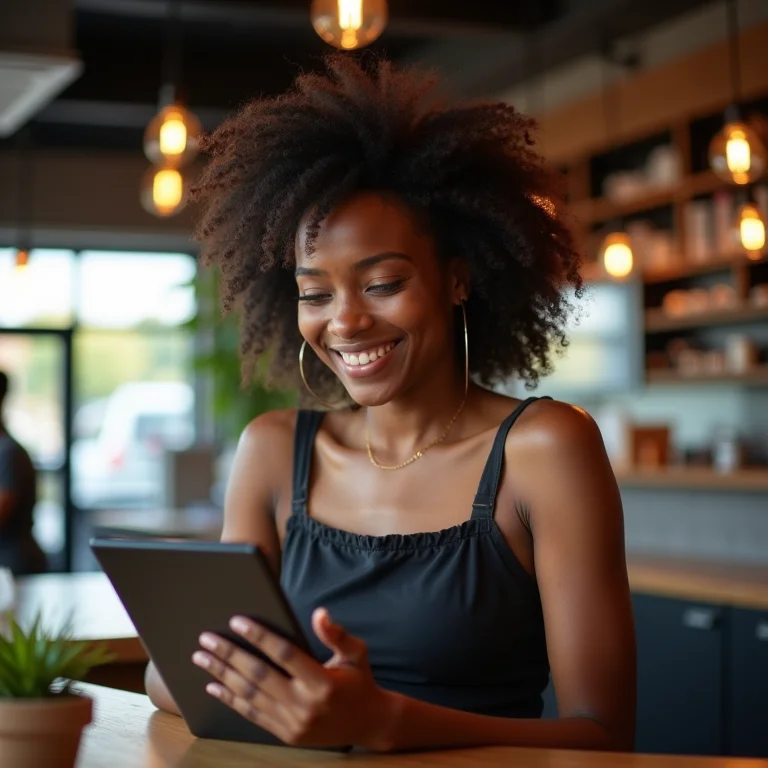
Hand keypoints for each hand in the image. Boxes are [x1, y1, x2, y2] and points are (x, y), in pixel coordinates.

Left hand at [191, 608, 394, 749]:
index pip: (284, 654)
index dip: (259, 636)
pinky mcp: (286, 734)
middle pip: (258, 674)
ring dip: (222, 675)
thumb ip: (336, 634)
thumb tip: (319, 613)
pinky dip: (230, 699)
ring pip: (250, 695)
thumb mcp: (356, 653)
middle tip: (206, 638)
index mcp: (323, 682)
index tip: (236, 621)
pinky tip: (212, 686)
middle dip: (229, 654)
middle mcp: (305, 705)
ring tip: (202, 657)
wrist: (369, 724)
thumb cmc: (360, 681)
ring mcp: (293, 723)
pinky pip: (252, 714)